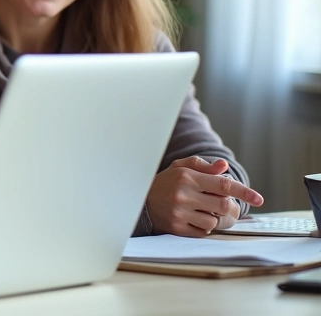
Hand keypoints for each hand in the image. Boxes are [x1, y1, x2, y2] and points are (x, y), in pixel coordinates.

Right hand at [146, 157, 264, 236]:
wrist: (139, 200)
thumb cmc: (165, 182)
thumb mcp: (180, 168)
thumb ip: (203, 166)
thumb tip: (224, 166)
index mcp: (187, 177)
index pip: (224, 184)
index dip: (244, 192)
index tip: (259, 199)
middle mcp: (183, 194)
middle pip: (224, 206)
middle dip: (228, 207)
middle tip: (223, 206)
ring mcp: (179, 212)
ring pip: (214, 222)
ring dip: (214, 218)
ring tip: (201, 211)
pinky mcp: (176, 227)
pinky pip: (202, 232)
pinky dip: (202, 227)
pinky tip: (192, 219)